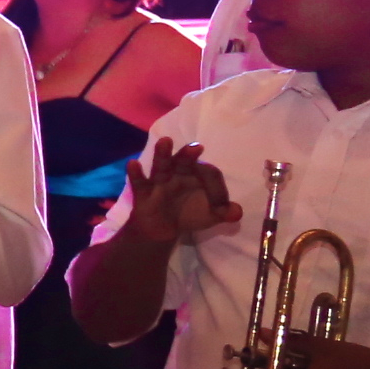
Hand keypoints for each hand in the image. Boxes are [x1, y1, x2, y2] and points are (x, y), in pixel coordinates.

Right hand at [119, 139, 242, 247]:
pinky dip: (135, 173)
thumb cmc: (188, 214)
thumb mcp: (210, 216)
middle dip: (189, 154)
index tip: (221, 207)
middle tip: (197, 147)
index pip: (207, 174)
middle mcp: (177, 174)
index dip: (216, 189)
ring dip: (162, 154)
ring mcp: (159, 182)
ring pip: (161, 166)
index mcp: (195, 175)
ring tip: (165, 141)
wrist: (161, 228)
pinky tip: (133, 163)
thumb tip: (236, 212)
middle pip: (183, 161)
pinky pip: (139, 182)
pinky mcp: (144, 193)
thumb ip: (224, 212)